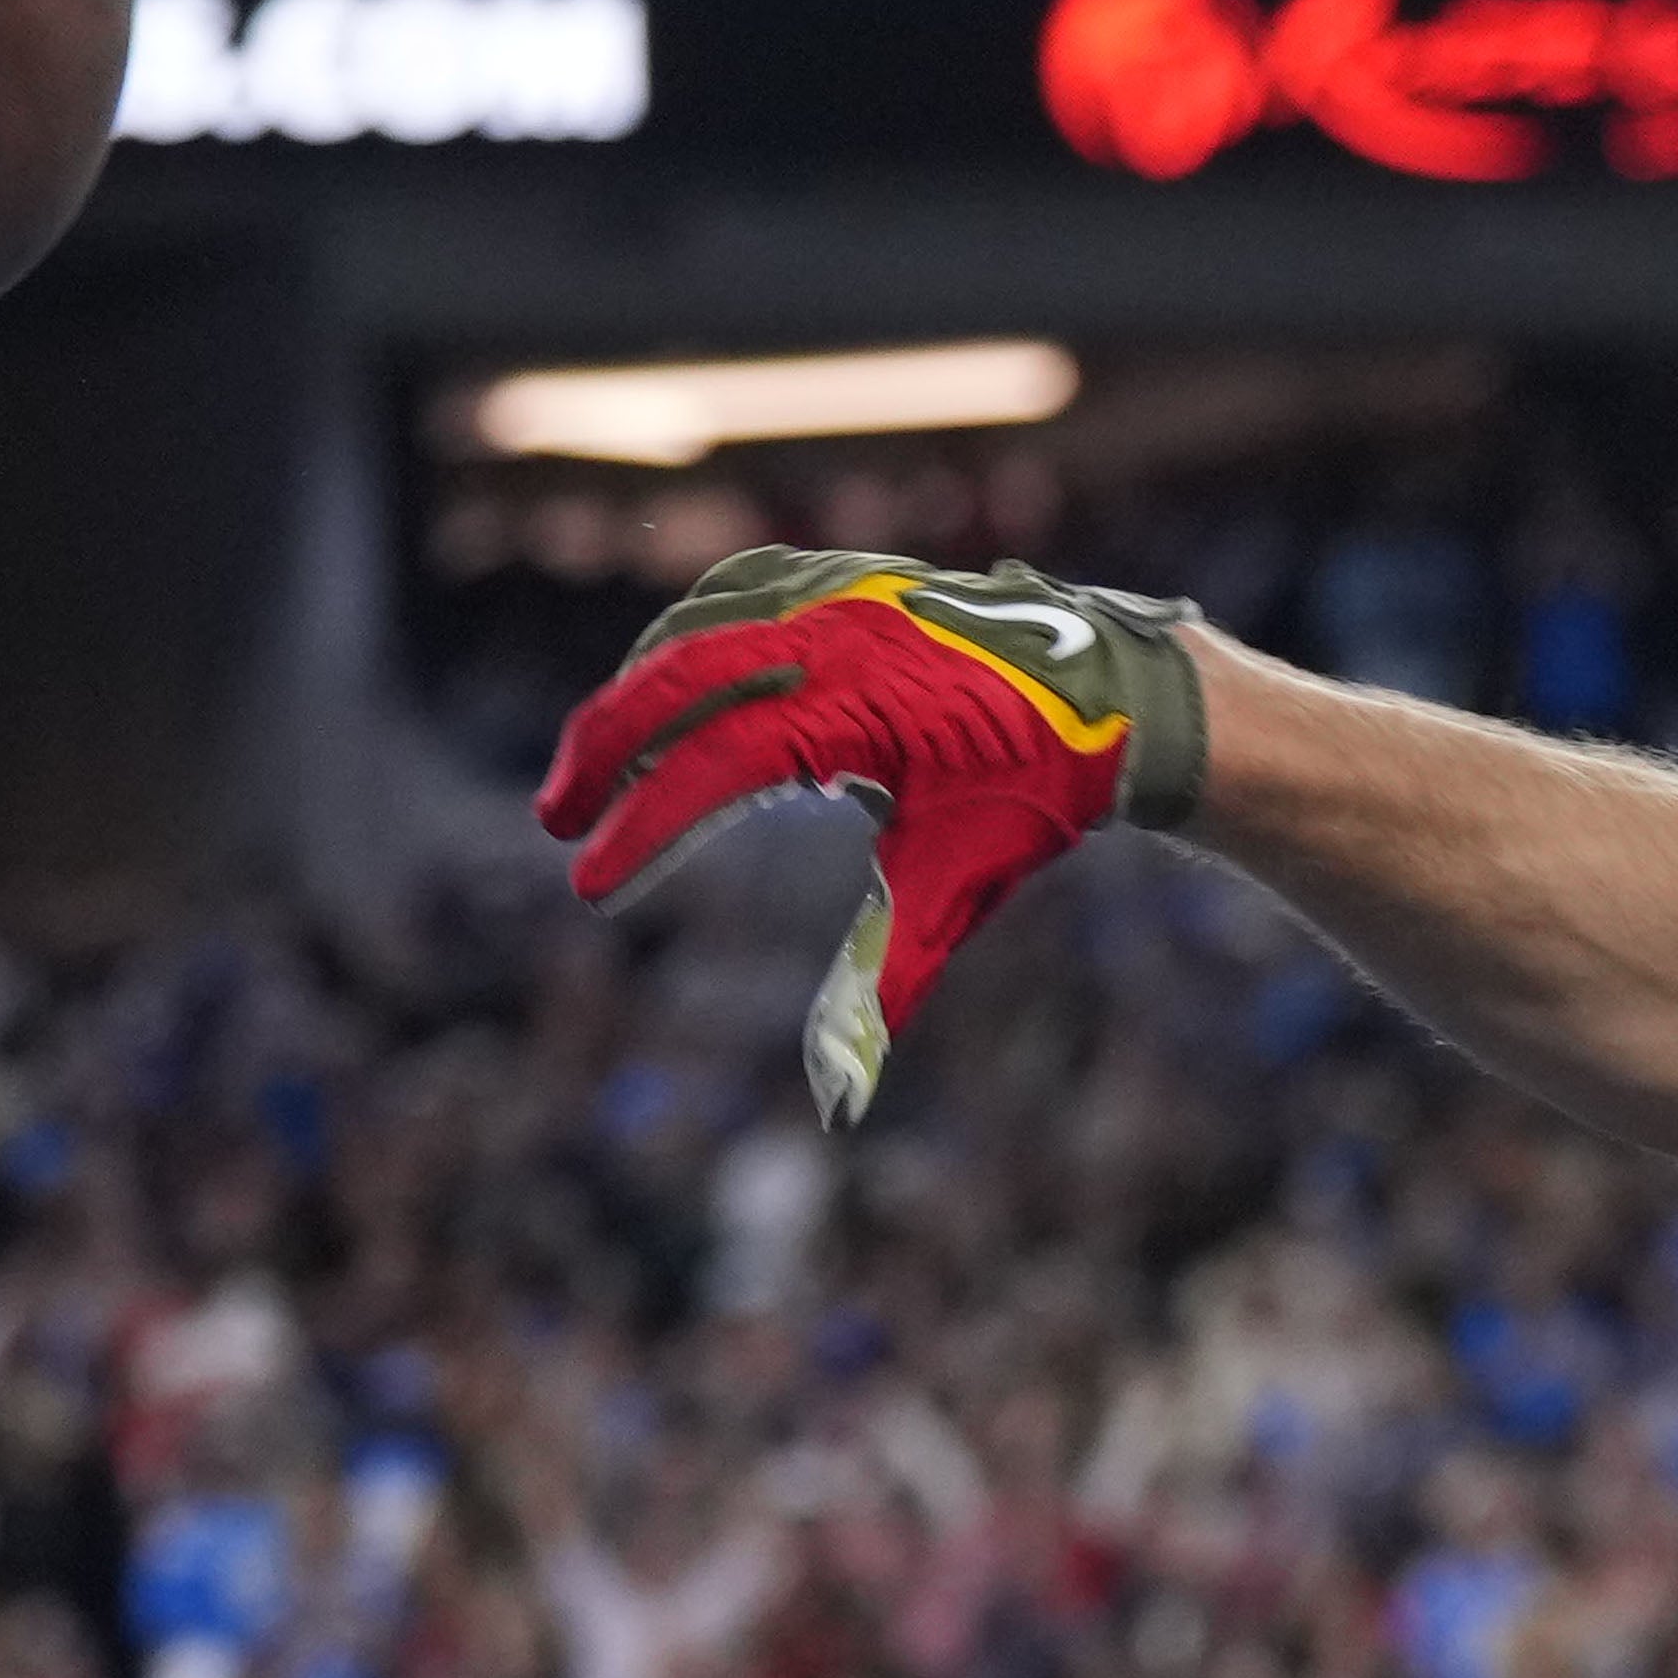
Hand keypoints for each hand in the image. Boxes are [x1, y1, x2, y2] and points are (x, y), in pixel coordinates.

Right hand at [528, 552, 1211, 1121]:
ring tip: (598, 763)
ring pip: (699, 627)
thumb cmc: (1038, 795)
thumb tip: (840, 1100)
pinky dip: (686, 633)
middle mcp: (839, 636)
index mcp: (856, 711)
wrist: (1123, 693)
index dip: (643, 829)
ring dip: (636, 690)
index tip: (591, 885)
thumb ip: (883, 978)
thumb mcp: (958, 885)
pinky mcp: (851, 576)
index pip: (714, 769)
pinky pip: (739, 590)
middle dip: (605, 749)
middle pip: (678, 680)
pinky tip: (662, 676)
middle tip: (554, 819)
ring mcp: (843, 593)